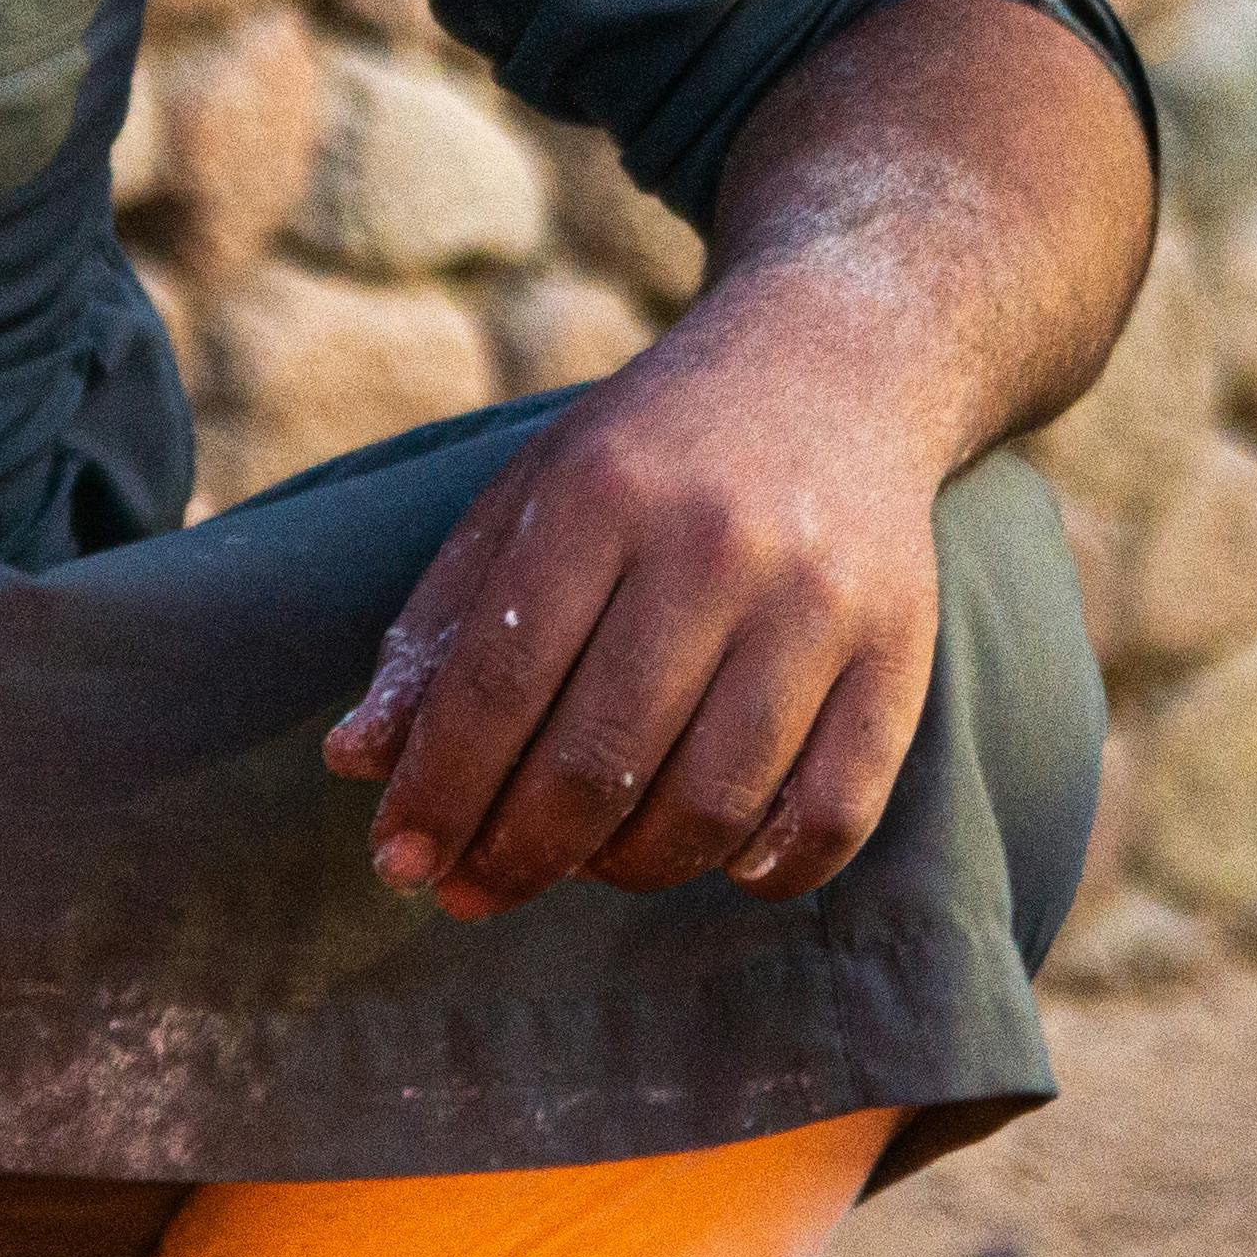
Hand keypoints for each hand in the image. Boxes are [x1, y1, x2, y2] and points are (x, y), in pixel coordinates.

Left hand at [322, 273, 955, 923]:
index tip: (399, 861)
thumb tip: (355, 762)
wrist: (834, 366)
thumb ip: (440, 629)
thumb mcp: (526, 499)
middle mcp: (714, 544)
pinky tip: (713, 860)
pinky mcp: (900, 649)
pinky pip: (834, 812)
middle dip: (517, 851)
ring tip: (584, 863)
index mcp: (601, 493)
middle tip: (472, 890)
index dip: (440, 791)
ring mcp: (819, 601)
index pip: (500, 684)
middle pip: (599, 759)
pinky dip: (765, 868)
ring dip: (628, 868)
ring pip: (711, 802)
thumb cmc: (648, 454)